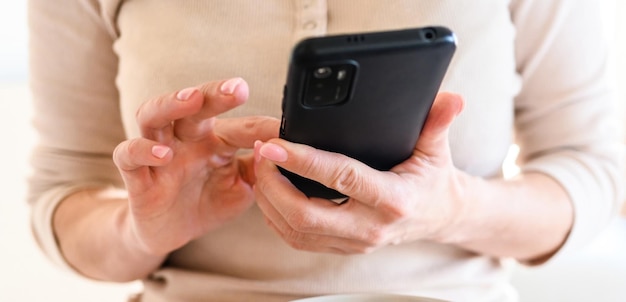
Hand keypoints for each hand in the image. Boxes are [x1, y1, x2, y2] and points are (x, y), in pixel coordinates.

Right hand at [113, 78, 278, 255]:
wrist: (170, 232)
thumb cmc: (208, 201)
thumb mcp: (242, 188)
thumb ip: (260, 169)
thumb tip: (286, 149)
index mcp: (215, 139)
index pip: (240, 126)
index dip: (263, 127)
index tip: (287, 128)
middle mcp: (186, 139)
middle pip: (194, 105)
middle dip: (214, 93)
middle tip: (237, 88)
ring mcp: (158, 153)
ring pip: (154, 116)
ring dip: (171, 104)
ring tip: (190, 99)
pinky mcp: (136, 175)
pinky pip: (128, 154)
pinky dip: (142, 149)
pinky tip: (162, 153)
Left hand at [253, 92, 465, 253]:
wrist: (439, 218)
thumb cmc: (434, 181)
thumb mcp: (437, 149)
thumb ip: (438, 122)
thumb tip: (451, 98)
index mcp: (393, 200)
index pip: (340, 178)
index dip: (303, 160)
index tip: (275, 144)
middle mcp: (370, 227)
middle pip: (305, 214)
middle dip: (273, 183)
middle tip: (261, 153)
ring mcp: (354, 243)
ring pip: (295, 231)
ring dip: (269, 200)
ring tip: (259, 167)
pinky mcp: (342, 249)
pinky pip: (298, 239)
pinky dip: (275, 217)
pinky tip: (269, 192)